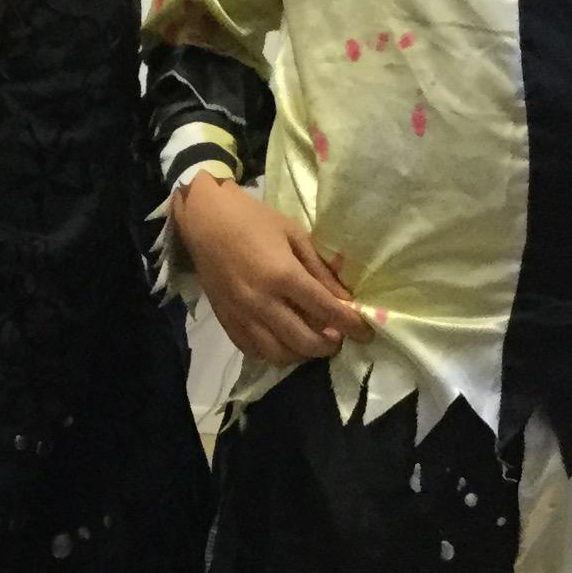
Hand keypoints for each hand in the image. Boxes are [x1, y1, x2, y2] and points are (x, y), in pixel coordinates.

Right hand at [175, 178, 372, 364]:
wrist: (205, 219)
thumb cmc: (253, 219)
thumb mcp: (294, 234)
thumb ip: (319, 270)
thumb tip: (344, 297)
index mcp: (282, 275)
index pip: (325, 310)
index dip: (351, 324)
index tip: (366, 332)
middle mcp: (261, 301)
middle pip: (304, 341)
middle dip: (329, 345)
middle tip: (338, 337)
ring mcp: (241, 314)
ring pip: (278, 354)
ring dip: (302, 354)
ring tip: (312, 341)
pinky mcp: (226, 320)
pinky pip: (253, 351)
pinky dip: (274, 353)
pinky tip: (284, 342)